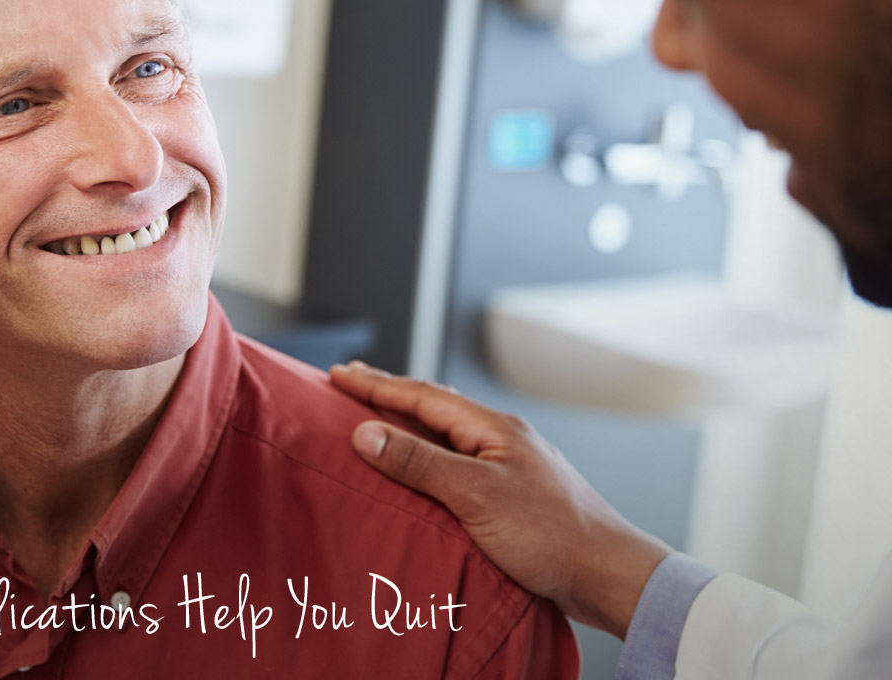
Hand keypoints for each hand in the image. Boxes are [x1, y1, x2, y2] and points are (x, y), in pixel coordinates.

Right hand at [328, 362, 671, 638]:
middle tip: (351, 380)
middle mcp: (500, 436)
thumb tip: (366, 432)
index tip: (338, 373)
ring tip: (380, 414)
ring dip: (410, 420)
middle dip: (390, 393)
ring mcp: (509, 462)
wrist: (608, 573)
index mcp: (491, 426)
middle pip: (434, 405)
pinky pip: (459, 457)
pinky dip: (431, 450)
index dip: (376, 385)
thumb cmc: (549, 533)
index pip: (421, 395)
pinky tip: (427, 461)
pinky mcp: (513, 491)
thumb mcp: (475, 495)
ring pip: (448, 430)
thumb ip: (420, 462)